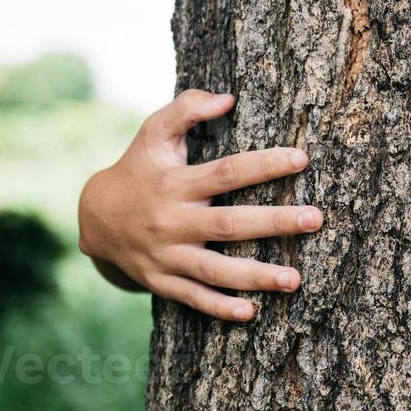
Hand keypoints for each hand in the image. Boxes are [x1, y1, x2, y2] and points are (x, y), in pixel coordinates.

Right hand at [77, 89, 323, 320]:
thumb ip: (186, 109)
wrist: (94, 218)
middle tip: (315, 219)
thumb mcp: (153, 133)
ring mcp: (167, 256)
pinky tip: (252, 312)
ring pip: (216, 270)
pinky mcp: (162, 282)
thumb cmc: (138, 168)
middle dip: (274, 222)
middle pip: (229, 224)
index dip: (264, 164)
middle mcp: (172, 221)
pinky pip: (194, 299)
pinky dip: (220, 308)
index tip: (302, 158)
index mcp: (176, 183)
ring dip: (256, 276)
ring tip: (296, 279)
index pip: (226, 172)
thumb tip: (227, 98)